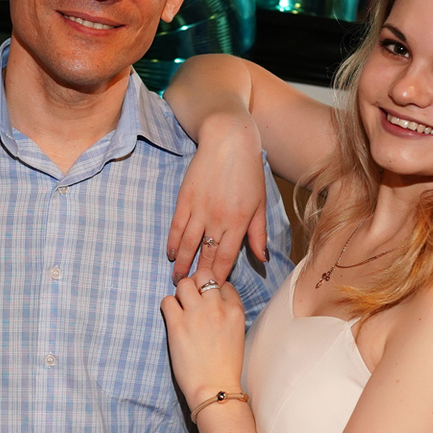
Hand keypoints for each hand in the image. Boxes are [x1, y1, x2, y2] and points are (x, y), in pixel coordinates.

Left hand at [159, 275, 246, 410]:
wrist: (214, 388)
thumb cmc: (225, 366)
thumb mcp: (237, 333)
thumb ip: (227, 313)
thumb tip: (212, 301)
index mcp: (235, 310)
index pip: (223, 283)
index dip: (214, 290)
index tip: (208, 300)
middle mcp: (217, 307)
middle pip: (204, 275)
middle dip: (196, 283)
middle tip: (192, 297)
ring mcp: (196, 314)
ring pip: (184, 284)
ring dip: (181, 293)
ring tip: (181, 307)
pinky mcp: (177, 324)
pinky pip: (167, 301)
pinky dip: (168, 306)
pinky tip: (173, 318)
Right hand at [167, 111, 269, 283]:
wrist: (229, 141)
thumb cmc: (249, 172)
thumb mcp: (260, 204)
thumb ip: (258, 234)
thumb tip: (262, 259)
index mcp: (239, 223)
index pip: (226, 259)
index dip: (219, 277)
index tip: (213, 290)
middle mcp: (218, 219)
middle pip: (206, 255)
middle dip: (199, 276)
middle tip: (193, 291)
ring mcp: (199, 210)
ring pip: (188, 245)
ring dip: (182, 264)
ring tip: (177, 278)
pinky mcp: (185, 199)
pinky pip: (176, 227)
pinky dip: (172, 242)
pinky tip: (170, 253)